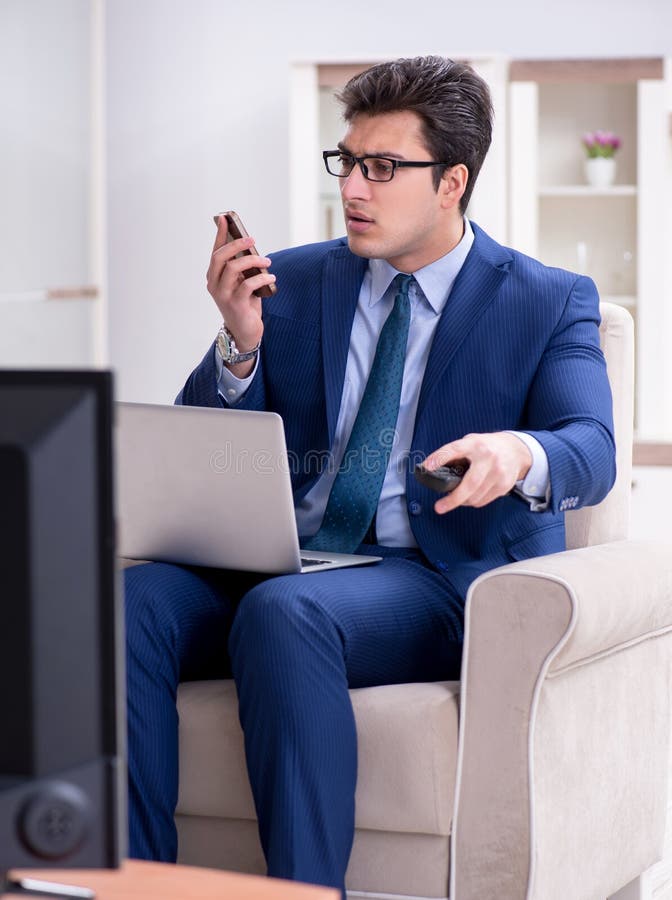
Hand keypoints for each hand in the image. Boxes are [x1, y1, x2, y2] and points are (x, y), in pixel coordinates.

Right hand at [206, 216, 275, 353]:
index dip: (220, 234)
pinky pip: (247, 285)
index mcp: (214, 277)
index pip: (215, 251)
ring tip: (267, 261)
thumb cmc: (245, 305)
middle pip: (220, 256)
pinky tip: (271, 278)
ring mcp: (223, 295)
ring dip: (253, 260)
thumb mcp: (242, 283)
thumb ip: (243, 268)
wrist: (245, 333)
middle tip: (252, 239)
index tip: (225, 218)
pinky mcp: (235, 305)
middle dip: (237, 244)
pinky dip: (261, 278)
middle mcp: (214, 284)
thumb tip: (252, 248)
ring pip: (233, 268)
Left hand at [423, 432, 532, 513]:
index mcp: (475, 444)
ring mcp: (499, 473)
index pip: (455, 450)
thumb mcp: (470, 442)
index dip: (440, 458)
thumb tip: (433, 469)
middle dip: (453, 499)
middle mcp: (488, 458)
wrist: (516, 450)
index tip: (427, 467)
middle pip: (470, 484)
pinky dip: (473, 501)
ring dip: (462, 501)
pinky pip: (483, 501)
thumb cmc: (488, 447)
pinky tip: (471, 495)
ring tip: (457, 497)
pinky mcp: (504, 485)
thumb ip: (455, 454)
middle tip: (439, 507)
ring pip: (475, 497)